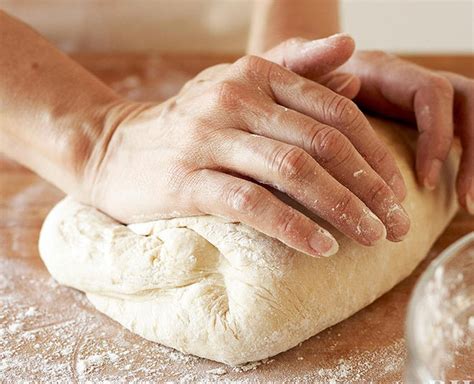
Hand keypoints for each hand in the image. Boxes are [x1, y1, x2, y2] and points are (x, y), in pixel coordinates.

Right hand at [83, 38, 409, 257]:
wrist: (112, 148)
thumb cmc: (187, 124)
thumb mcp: (238, 88)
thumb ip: (296, 74)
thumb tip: (352, 67)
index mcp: (255, 75)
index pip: (335, 111)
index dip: (374, 152)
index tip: (395, 190)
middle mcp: (234, 98)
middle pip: (321, 144)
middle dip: (368, 187)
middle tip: (396, 224)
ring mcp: (207, 138)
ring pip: (292, 172)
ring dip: (341, 208)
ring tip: (371, 237)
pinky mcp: (185, 180)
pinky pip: (251, 203)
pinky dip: (291, 226)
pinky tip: (321, 247)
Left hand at [267, 39, 472, 213]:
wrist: (296, 79)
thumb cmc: (293, 76)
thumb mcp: (294, 64)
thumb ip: (314, 57)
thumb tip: (347, 46)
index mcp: (383, 71)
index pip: (431, 93)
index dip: (436, 133)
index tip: (425, 178)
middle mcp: (406, 84)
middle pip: (466, 105)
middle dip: (473, 151)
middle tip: (467, 200)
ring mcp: (412, 102)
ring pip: (466, 121)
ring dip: (473, 161)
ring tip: (467, 204)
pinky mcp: (411, 120)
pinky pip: (451, 137)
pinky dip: (458, 164)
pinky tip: (452, 196)